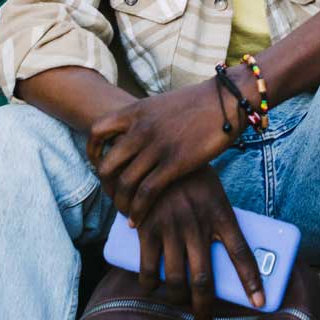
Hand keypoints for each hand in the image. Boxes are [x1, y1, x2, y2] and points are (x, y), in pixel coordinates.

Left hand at [88, 81, 233, 223]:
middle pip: (106, 164)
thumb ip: (145, 120)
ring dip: (121, 203)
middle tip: (114, 195)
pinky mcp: (175, 163)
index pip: (97, 131)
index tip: (98, 164)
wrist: (227, 99)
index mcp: (135, 111)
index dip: (92, 152)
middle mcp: (140, 129)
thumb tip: (136, 135)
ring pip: (124, 182)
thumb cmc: (199, 103)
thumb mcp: (162, 105)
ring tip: (125, 213)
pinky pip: (146, 193)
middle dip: (106, 185)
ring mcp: (157, 146)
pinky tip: (137, 220)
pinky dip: (138, 210)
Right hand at [137, 168, 264, 319]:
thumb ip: (217, 222)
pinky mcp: (148, 228)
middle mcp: (197, 225)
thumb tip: (224, 255)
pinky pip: (149, 268)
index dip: (252, 280)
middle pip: (204, 280)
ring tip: (180, 306)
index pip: (242, 253)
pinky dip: (150, 284)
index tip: (260, 302)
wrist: (156, 149)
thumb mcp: (213, 193)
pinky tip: (152, 288)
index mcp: (221, 214)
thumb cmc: (191, 175)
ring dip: (178, 301)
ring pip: (176, 280)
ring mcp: (171, 228)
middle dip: (205, 310)